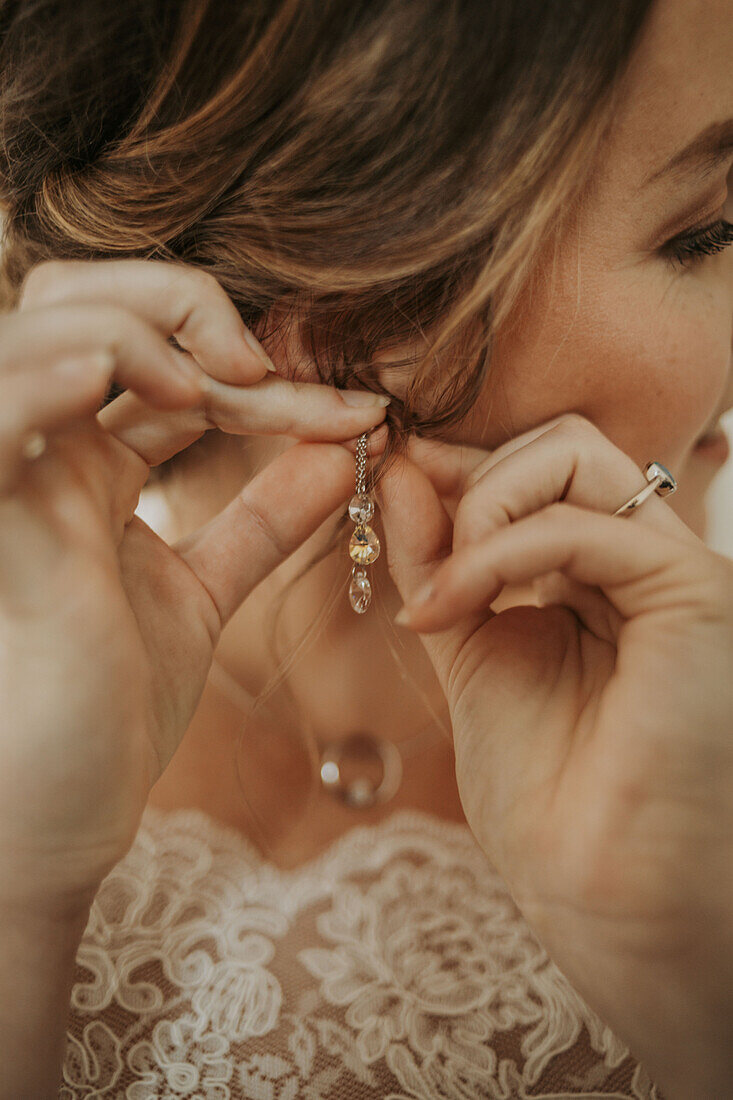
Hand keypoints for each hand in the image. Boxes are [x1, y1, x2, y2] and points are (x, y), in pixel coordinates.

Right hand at [0, 258, 388, 915]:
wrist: (57, 813)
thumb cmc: (111, 705)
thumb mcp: (201, 595)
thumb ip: (261, 522)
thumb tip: (341, 458)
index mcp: (90, 468)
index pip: (165, 367)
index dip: (260, 371)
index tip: (358, 412)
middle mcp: (46, 458)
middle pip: (83, 304)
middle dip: (180, 307)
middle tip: (271, 371)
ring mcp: (17, 486)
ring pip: (39, 333)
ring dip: (132, 329)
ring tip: (224, 382)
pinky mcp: (4, 530)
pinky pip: (0, 422)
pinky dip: (46, 382)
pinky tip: (130, 383)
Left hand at [378, 414, 732, 1096]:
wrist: (597, 890)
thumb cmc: (544, 790)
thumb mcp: (470, 646)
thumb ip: (440, 559)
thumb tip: (398, 470)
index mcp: (606, 572)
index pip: (538, 468)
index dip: (457, 470)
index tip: (387, 488)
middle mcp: (648, 560)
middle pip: (559, 445)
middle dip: (466, 481)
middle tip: (416, 552)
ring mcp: (675, 571)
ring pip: (573, 457)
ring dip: (476, 511)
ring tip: (440, 594)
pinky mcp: (693, 594)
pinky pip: (578, 527)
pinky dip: (495, 556)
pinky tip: (449, 610)